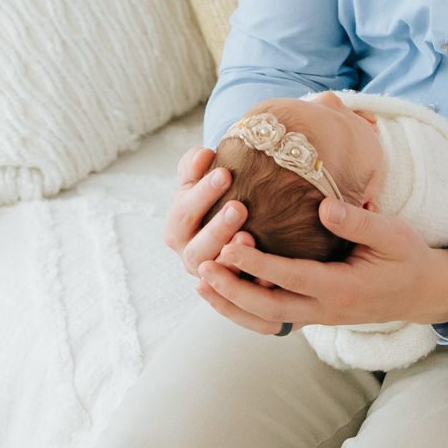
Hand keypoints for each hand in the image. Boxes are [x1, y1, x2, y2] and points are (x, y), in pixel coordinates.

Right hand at [162, 146, 257, 277]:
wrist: (230, 221)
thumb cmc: (214, 197)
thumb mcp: (198, 179)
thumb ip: (195, 164)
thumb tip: (203, 155)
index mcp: (177, 229)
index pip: (184, 212)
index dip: (203, 194)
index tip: (225, 173)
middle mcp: (190, 256)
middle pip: (198, 249)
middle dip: (217, 229)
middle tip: (239, 207)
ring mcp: (212, 277)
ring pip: (217, 275)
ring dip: (232, 259)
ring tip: (250, 237)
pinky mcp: (234, 290)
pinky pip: (243, 292)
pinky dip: (255, 283)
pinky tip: (270, 272)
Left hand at [194, 197, 447, 335]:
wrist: (422, 292)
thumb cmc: (406, 257)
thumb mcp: (392, 234)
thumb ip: (358, 222)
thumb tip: (323, 207)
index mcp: (344, 288)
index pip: (293, 278)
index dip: (260, 264)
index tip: (232, 244)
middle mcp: (326, 310)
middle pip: (270, 309)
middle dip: (234, 290)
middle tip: (203, 267)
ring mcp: (318, 318)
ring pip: (267, 320)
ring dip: (232, 305)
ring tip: (201, 282)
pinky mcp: (313, 315)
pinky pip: (273, 319)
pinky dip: (246, 309)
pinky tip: (222, 291)